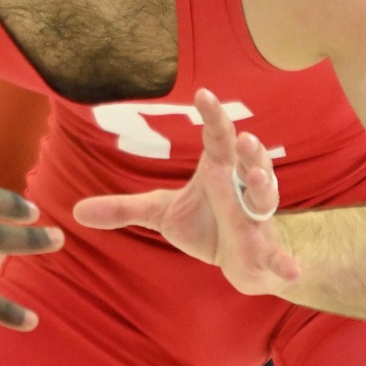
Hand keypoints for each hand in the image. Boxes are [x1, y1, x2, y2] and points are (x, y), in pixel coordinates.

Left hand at [72, 88, 299, 296]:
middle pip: (249, 163)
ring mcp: (257, 219)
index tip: (204, 94)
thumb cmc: (205, 223)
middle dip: (248, 151)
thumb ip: (123, 209)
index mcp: (218, 172)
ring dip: (263, 187)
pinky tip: (291, 271)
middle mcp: (241, 189)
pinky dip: (285, 263)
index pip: (218, 139)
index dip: (213, 117)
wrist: (240, 260)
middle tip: (243, 138)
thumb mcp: (160, 213)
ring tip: (257, 177)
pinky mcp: (265, 251)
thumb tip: (75, 211)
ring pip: (265, 198)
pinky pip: (278, 255)